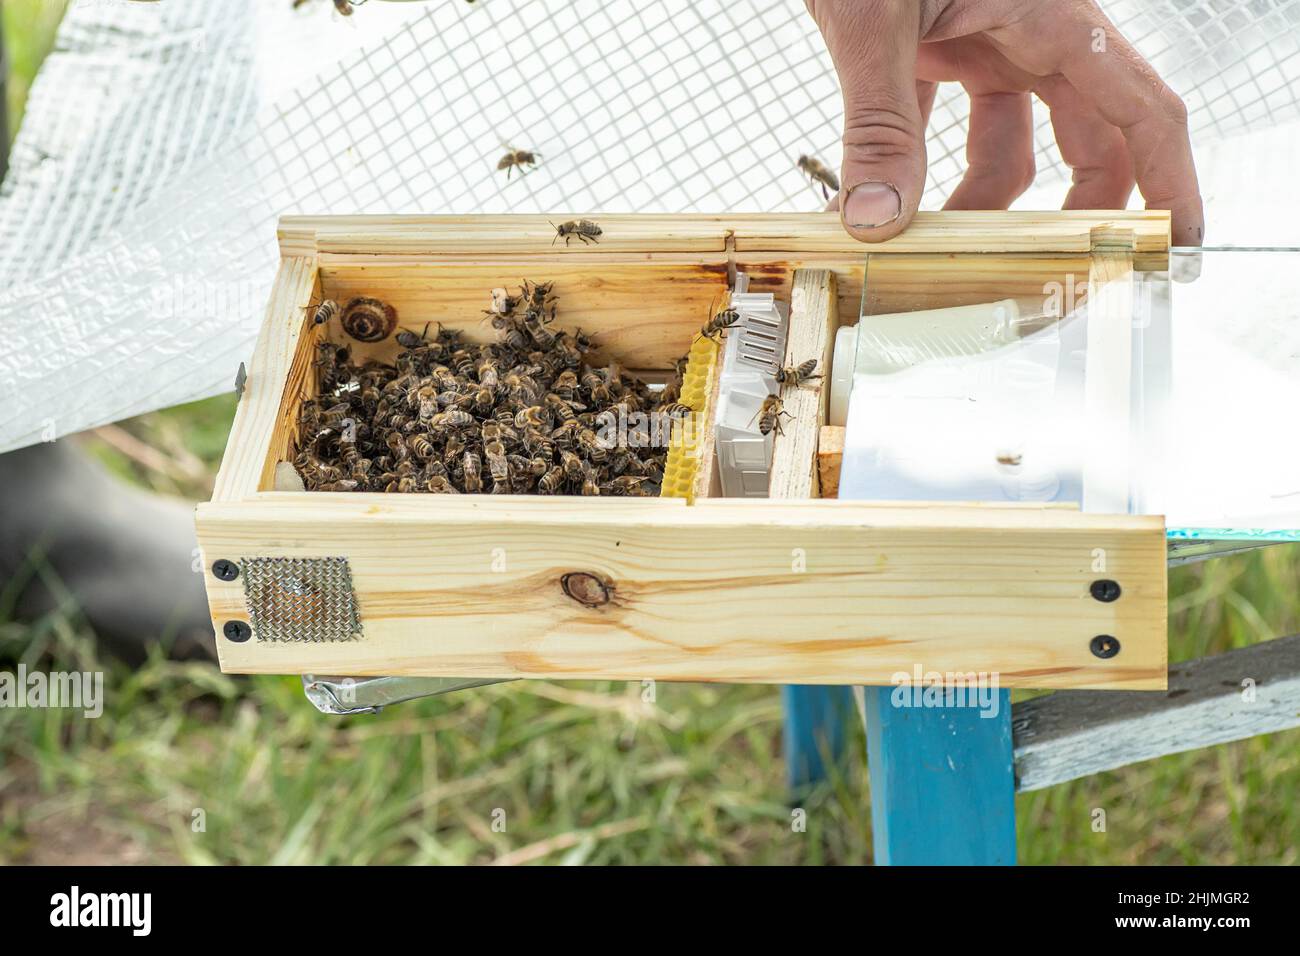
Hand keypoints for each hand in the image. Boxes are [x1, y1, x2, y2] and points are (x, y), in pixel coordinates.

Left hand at [806, 0, 1203, 245]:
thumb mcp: (873, 23)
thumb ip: (879, 124)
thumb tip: (879, 219)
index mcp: (1049, 15)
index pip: (1141, 108)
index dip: (1170, 180)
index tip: (1174, 244)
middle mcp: (1029, 32)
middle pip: (1088, 140)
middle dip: (1072, 215)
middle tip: (1047, 278)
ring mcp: (985, 42)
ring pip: (1014, 145)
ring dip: (982, 204)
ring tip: (935, 248)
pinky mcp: (938, 53)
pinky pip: (951, 130)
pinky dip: (924, 172)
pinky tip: (888, 210)